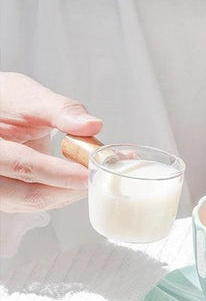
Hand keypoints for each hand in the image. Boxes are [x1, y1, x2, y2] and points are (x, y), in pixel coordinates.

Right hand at [0, 72, 102, 212]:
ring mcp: (0, 190)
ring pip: (35, 202)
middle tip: (100, 178)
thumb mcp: (30, 98)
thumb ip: (61, 111)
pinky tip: (82, 181)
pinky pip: (37, 201)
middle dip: (70, 190)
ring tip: (96, 177)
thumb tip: (92, 125)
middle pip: (30, 195)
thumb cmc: (6, 102)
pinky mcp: (11, 195)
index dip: (59, 174)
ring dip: (69, 193)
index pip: (24, 166)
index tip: (88, 173)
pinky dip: (63, 193)